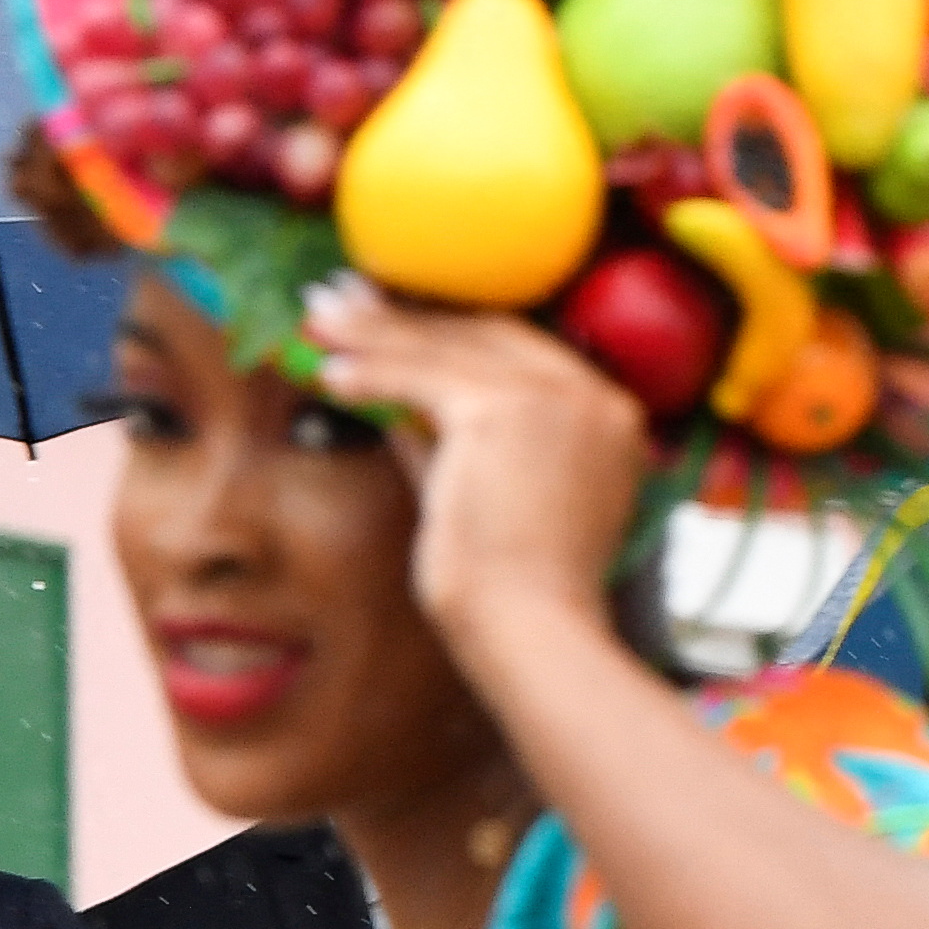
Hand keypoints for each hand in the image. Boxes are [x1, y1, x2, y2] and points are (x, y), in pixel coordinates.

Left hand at [305, 281, 651, 671]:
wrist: (534, 633)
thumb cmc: (514, 590)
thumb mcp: (487, 494)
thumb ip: (448, 439)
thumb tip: (390, 394)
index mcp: (609, 416)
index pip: (518, 350)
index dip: (449, 326)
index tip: (396, 310)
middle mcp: (593, 395)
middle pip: (483, 333)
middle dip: (405, 313)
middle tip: (344, 294)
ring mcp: (554, 397)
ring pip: (447, 347)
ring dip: (374, 331)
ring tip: (319, 318)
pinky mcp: (503, 411)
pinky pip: (420, 377)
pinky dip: (370, 373)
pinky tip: (329, 373)